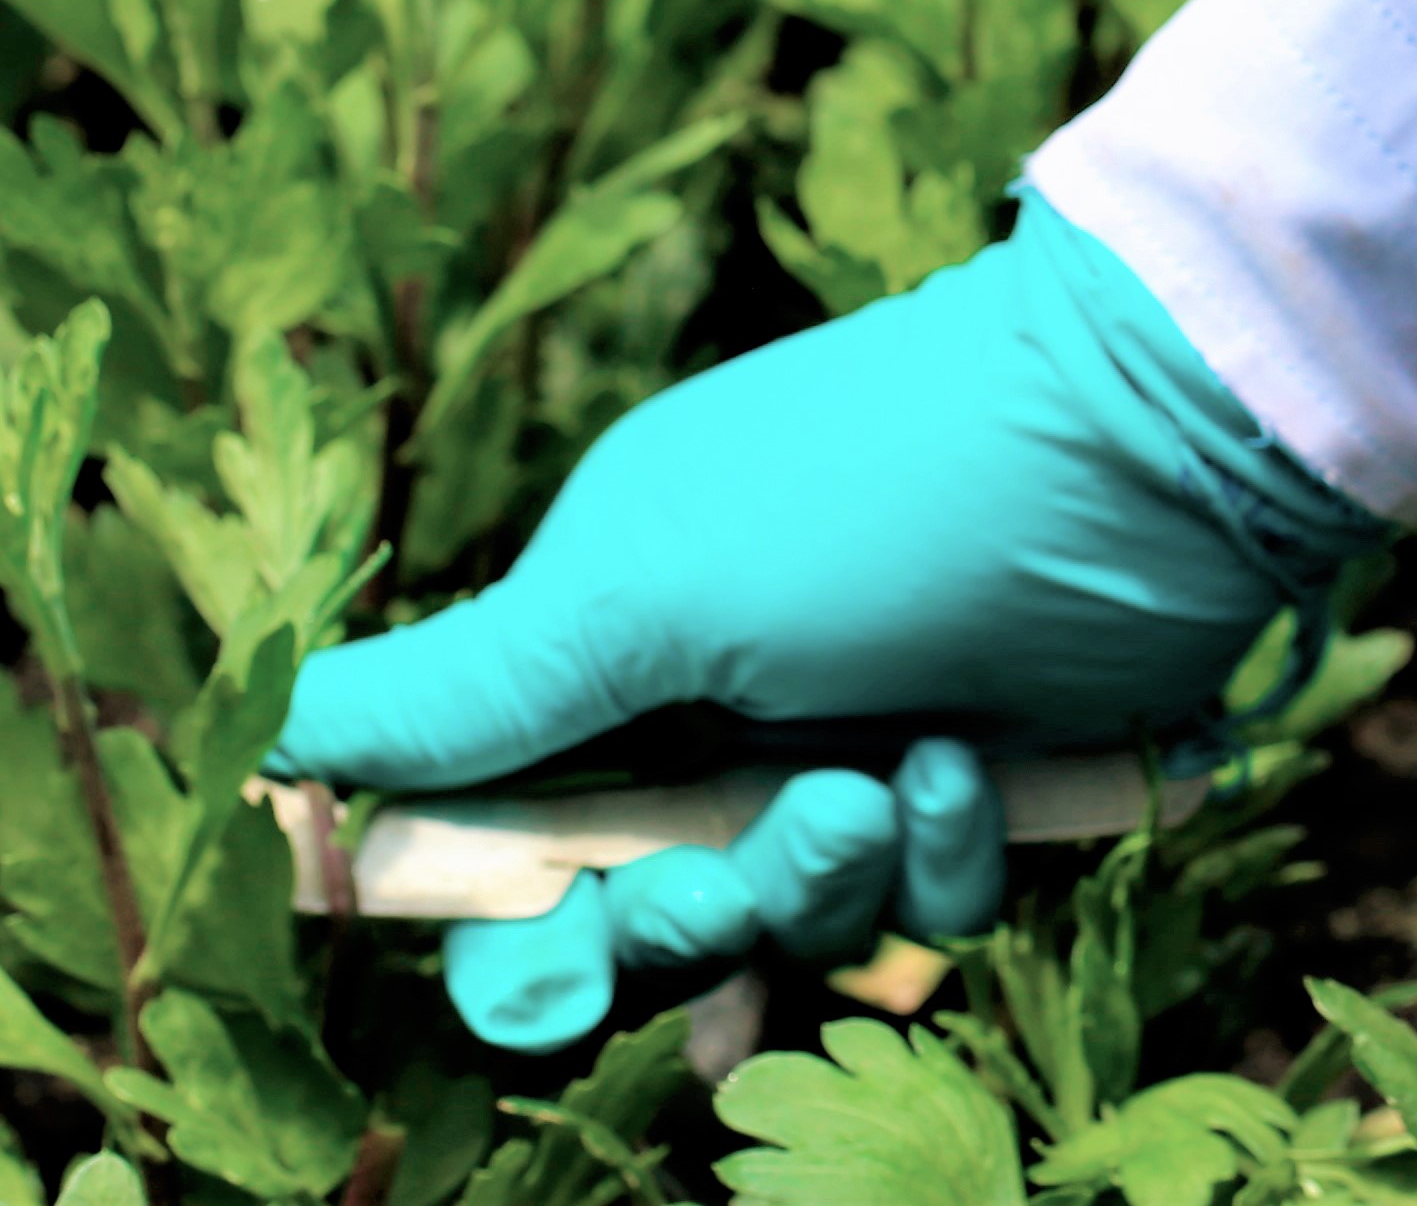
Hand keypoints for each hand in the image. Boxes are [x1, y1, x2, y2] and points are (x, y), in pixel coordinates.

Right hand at [275, 209, 1391, 1047]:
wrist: (1150, 443)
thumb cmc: (877, 489)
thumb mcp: (643, 588)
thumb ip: (466, 690)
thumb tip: (265, 734)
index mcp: (609, 637)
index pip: (504, 837)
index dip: (507, 931)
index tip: (542, 972)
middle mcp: (720, 698)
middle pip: (644, 913)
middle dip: (684, 923)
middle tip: (740, 869)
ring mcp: (852, 736)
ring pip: (790, 918)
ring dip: (826, 882)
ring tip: (887, 779)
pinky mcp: (978, 778)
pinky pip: (924, 902)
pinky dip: (945, 856)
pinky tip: (969, 764)